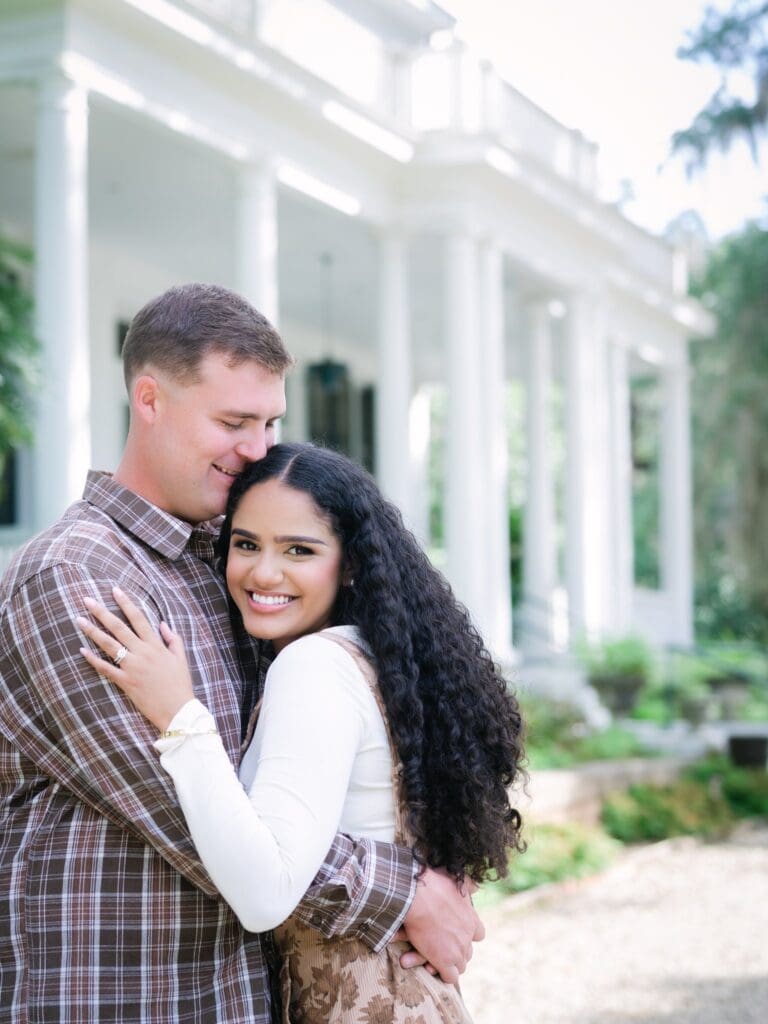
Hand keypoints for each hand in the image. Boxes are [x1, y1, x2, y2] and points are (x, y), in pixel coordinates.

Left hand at [77, 587, 194, 731]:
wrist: (177, 710)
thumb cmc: (180, 684)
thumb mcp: (181, 658)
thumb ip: (173, 638)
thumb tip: (162, 623)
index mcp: (155, 645)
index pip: (138, 618)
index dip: (126, 603)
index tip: (115, 590)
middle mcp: (142, 652)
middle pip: (118, 627)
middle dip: (101, 611)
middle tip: (86, 600)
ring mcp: (132, 667)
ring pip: (108, 644)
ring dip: (92, 631)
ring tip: (79, 620)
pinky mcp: (125, 682)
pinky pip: (106, 668)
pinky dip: (93, 660)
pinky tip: (82, 650)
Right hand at [399, 868, 483, 984]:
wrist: (417, 895)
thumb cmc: (432, 884)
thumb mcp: (456, 880)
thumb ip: (468, 884)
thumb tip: (477, 886)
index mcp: (471, 919)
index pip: (479, 934)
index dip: (468, 935)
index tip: (456, 933)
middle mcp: (467, 936)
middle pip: (468, 952)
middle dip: (457, 951)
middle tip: (443, 947)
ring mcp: (457, 950)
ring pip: (460, 966)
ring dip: (450, 964)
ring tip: (436, 959)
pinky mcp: (444, 961)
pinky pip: (450, 977)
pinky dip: (443, 975)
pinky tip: (433, 967)